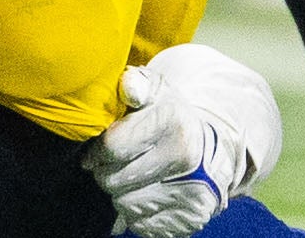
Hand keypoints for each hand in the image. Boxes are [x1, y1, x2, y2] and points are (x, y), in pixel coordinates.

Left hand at [83, 44, 281, 237]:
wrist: (209, 149)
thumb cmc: (169, 117)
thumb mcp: (154, 91)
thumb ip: (135, 82)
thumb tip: (129, 89)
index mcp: (174, 122)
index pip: (112, 148)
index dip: (95, 151)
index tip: (96, 150)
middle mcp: (187, 159)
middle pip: (113, 181)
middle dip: (105, 173)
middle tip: (115, 164)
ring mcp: (192, 193)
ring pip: (125, 206)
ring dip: (121, 194)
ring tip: (133, 177)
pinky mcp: (191, 220)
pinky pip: (142, 225)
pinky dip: (137, 213)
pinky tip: (147, 193)